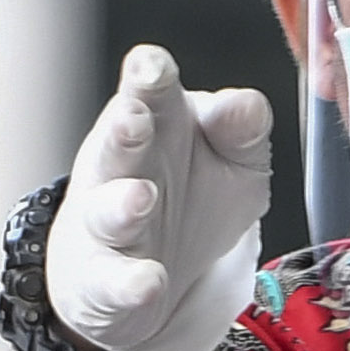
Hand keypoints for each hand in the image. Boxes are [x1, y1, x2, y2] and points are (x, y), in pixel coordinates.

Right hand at [53, 44, 273, 350]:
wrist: (136, 280)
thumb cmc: (187, 202)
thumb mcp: (235, 161)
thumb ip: (243, 128)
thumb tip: (240, 105)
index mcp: (154, 125)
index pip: (151, 93)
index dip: (148, 77)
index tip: (150, 65)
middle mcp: (123, 170)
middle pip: (119, 146)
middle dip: (123, 129)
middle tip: (133, 115)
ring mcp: (109, 228)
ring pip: (109, 214)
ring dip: (121, 206)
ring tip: (140, 198)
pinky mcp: (105, 283)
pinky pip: (116, 284)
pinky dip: (130, 285)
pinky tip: (148, 282)